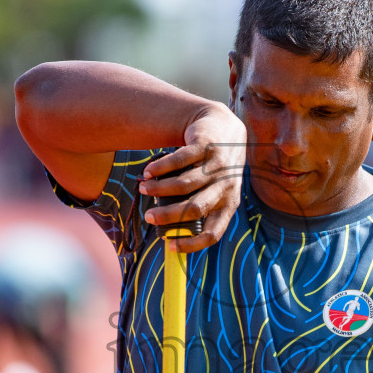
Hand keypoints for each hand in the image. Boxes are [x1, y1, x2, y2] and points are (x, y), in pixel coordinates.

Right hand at [139, 105, 246, 253]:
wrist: (224, 127)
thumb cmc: (213, 169)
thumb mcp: (215, 190)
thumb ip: (198, 207)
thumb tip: (168, 233)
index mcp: (229, 204)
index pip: (213, 232)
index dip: (192, 243)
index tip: (170, 245)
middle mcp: (226, 186)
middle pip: (194, 209)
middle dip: (167, 216)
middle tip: (148, 217)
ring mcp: (217, 165)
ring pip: (184, 185)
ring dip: (159, 189)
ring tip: (144, 189)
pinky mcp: (206, 146)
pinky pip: (179, 160)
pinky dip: (160, 168)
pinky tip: (148, 172)